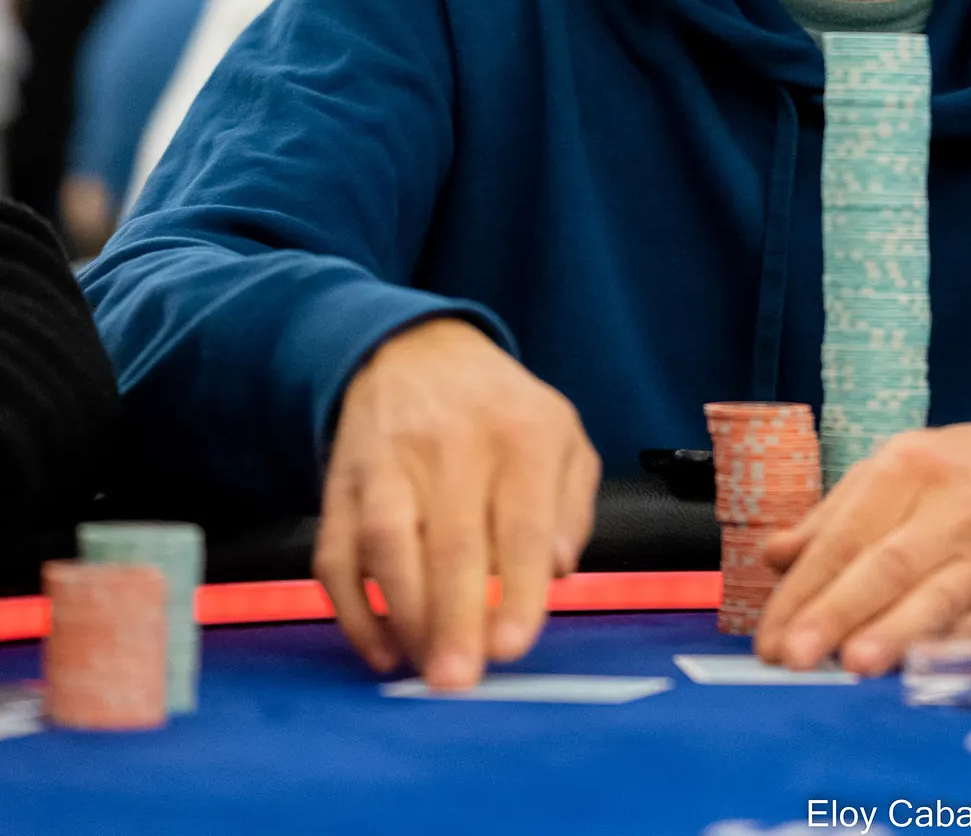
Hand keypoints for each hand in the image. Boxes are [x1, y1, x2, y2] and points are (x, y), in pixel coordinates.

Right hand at [314, 318, 598, 690]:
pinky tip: (381, 648)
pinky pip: (336, 556)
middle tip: (458, 680)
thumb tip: (556, 570)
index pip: (522, 521)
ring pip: (386, 545)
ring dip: (403, 616)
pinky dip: (352, 611)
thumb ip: (573, 504)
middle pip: (451, 540)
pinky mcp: (341, 486)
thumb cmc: (500, 410)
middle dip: (453, 618)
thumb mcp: (562, 434)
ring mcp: (388, 463)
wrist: (415, 351)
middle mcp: (451, 443)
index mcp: (520, 432)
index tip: (510, 647)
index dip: (517, 589)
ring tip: (423, 667)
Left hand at [755, 408, 970, 675]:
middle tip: (793, 655)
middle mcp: (948, 514)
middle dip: (838, 613)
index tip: (771, 631)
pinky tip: (913, 682)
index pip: (848, 534)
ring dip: (894, 637)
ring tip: (854, 665)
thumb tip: (775, 559)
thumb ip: (836, 513)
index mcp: (911, 469)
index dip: (806, 586)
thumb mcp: (902, 463)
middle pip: (888, 566)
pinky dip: (944, 661)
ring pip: (937, 603)